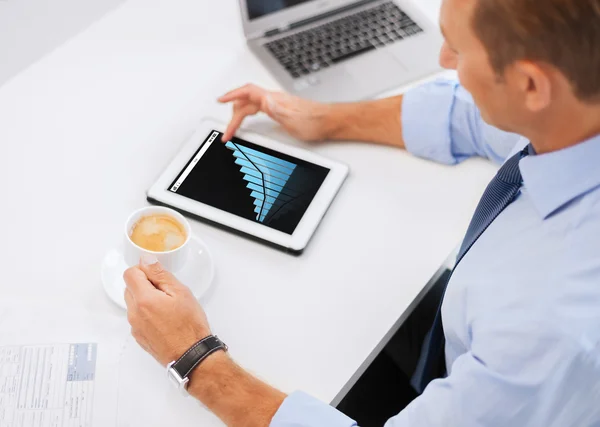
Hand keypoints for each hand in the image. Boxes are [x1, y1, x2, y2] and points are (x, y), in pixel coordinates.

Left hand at [123, 255, 210, 365]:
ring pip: (133, 303)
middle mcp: (134, 313)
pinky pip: (138, 317)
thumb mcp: (180, 292)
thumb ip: (160, 274)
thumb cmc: (189, 326)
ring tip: (168, 307)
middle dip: (145, 284)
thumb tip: (146, 260)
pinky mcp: (139, 336)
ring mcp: (135, 326)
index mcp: (143, 299)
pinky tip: (165, 319)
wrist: (191, 355)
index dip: (143, 270)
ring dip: (146, 299)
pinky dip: (147, 313)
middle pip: (129, 288)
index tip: (157, 275)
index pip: (129, 273)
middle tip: (166, 291)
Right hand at [218, 84, 332, 141]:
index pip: (246, 92)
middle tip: (228, 131)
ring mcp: (277, 104)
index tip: (219, 101)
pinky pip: (259, 109)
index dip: (231, 95)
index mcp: (273, 100)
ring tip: (233, 126)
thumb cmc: (314, 122)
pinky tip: (250, 120)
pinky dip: (249, 114)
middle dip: (233, 114)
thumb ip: (275, 109)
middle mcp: (274, 99)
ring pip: (252, 105)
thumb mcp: (292, 119)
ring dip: (239, 114)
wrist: (329, 122)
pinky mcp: (281, 110)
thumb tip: (261, 99)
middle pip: (246, 101)